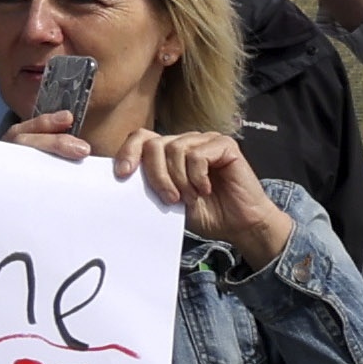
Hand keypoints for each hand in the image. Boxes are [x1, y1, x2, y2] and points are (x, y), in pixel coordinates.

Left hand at [121, 126, 294, 265]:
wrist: (240, 225)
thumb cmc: (208, 213)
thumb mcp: (170, 199)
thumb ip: (152, 183)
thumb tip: (125, 176)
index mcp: (170, 153)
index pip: (141, 138)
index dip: (128, 152)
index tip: (122, 175)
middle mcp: (187, 142)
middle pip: (154, 144)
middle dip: (157, 175)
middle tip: (170, 199)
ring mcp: (206, 141)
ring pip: (174, 149)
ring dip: (179, 179)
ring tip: (191, 197)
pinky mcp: (224, 145)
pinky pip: (197, 155)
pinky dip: (197, 177)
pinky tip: (206, 189)